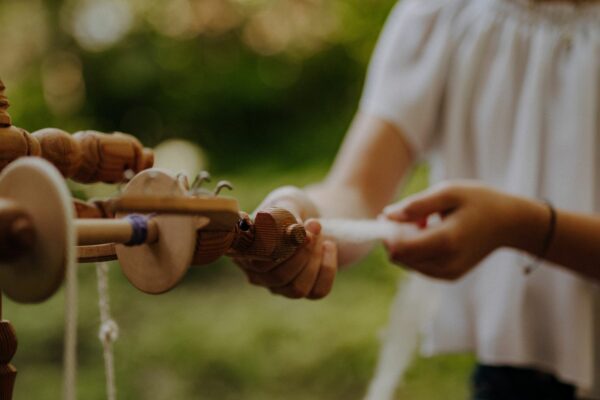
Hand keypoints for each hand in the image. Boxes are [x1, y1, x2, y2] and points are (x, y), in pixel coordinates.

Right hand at [235, 186, 337, 298]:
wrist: (311, 219)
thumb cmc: (292, 207)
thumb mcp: (287, 201)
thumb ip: (285, 213)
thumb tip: (292, 230)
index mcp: (244, 252)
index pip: (257, 260)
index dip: (281, 246)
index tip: (300, 226)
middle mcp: (257, 275)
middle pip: (277, 277)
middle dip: (301, 251)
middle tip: (315, 225)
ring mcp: (280, 287)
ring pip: (297, 288)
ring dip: (314, 258)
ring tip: (320, 233)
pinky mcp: (304, 291)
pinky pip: (318, 292)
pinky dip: (328, 268)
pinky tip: (329, 246)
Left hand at [383, 181, 525, 279]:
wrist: (510, 224)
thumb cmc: (479, 201)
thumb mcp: (448, 192)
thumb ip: (415, 205)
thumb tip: (386, 216)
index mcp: (446, 241)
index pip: (399, 248)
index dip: (386, 232)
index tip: (389, 215)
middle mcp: (446, 263)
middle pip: (399, 257)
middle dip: (396, 237)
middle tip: (414, 215)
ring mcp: (448, 273)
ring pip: (407, 262)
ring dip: (407, 243)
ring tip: (428, 222)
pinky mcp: (449, 276)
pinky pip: (418, 265)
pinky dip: (418, 250)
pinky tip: (433, 233)